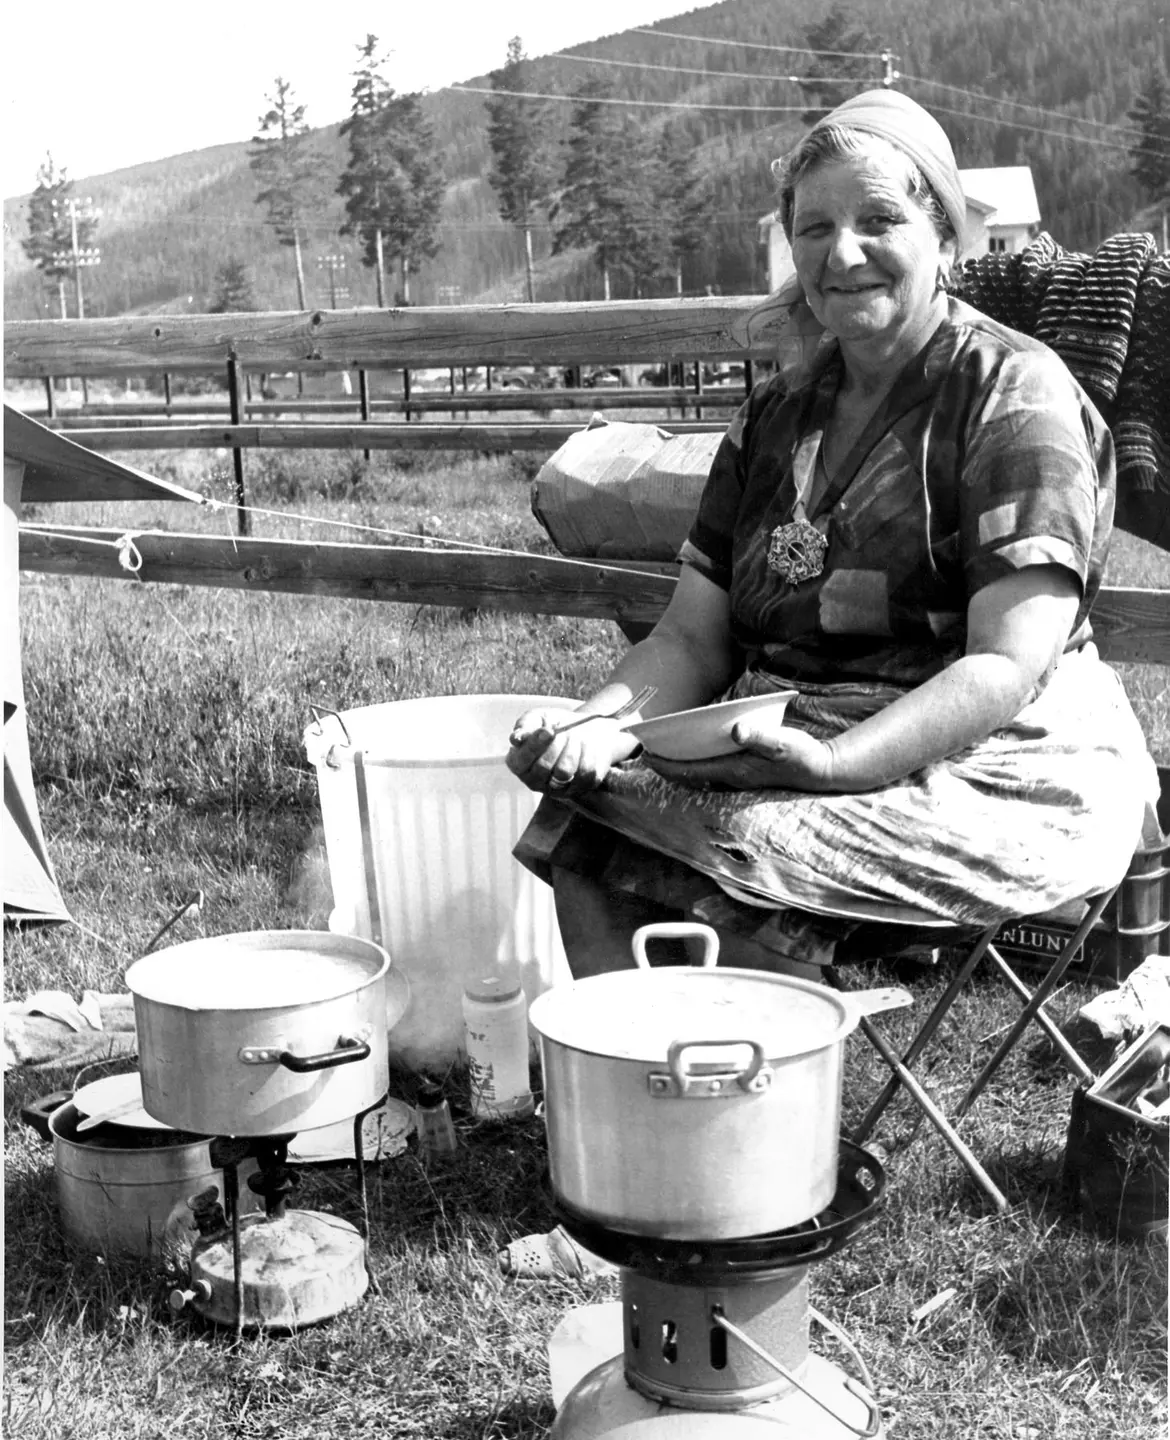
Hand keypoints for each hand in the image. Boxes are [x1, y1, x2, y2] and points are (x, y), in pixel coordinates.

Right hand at [506, 707, 631, 796]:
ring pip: (564, 771)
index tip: (548, 730)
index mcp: (518, 763)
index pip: (520, 762)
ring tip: (574, 736)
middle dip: (555, 744)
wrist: (584, 728)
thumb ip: (525, 725)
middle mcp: (534, 781)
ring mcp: (557, 788)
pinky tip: (585, 745)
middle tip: (562, 730)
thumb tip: (516, 739)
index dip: (534, 745)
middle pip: (543, 767)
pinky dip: (587, 753)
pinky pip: (585, 772)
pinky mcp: (581, 787)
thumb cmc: (554, 724)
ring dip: (571, 748)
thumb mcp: (538, 717)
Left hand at [644, 719, 834, 792]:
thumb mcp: (783, 743)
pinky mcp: (744, 773)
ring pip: (698, 774)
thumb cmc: (802, 755)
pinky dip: (696, 762)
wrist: (822, 769)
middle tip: (645, 752)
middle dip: (666, 766)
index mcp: (734, 771)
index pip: (690, 771)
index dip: (666, 765)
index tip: (645, 755)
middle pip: (689, 776)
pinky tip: (694, 750)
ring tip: (662, 751)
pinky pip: (711, 769)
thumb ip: (759, 737)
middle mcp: (731, 778)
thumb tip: (736, 731)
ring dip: (679, 765)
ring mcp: (737, 778)